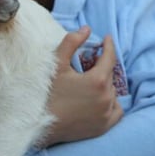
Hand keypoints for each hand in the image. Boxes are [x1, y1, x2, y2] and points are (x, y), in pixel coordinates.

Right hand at [44, 27, 122, 145]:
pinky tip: (100, 100)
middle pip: (109, 75)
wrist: (38, 127)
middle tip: (89, 64)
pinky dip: (111, 103)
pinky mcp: (104, 126)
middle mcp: (107, 97)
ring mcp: (106, 113)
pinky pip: (116, 110)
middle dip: (101, 67)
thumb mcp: (56, 65)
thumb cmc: (46, 94)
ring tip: (89, 84)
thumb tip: (87, 28)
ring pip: (112, 92)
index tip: (107, 39)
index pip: (110, 58)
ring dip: (104, 85)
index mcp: (98, 80)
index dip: (108, 46)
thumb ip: (71, 43)